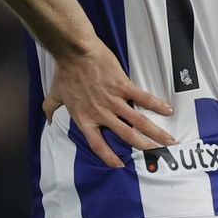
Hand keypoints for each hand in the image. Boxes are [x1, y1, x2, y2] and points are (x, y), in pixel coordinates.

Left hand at [44, 41, 174, 171]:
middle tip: (158, 155)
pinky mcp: (123, 86)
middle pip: (126, 136)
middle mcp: (101, 114)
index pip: (97, 144)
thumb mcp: (54, 94)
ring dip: (155, 132)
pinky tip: (168, 111)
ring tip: (169, 140)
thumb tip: (48, 120)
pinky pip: (142, 98)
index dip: (108, 157)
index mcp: (85, 118)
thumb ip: (51, 109)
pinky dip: (156, 105)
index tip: (120, 165)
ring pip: (138, 121)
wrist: (74, 52)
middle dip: (144, 147)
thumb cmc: (64, 73)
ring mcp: (113, 100)